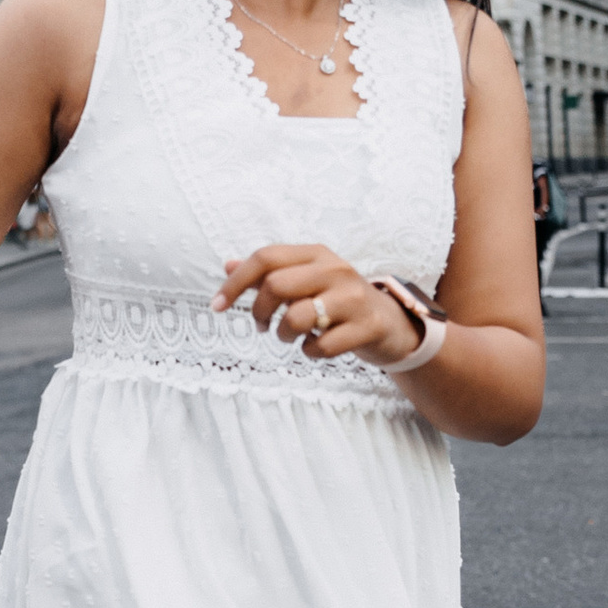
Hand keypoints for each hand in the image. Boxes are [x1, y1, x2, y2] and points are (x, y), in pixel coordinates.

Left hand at [213, 245, 422, 367]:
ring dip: (283, 334)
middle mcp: (335, 269)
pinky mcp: (367, 326)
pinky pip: (322, 346)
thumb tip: (227, 264)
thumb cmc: (337, 301)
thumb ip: (268, 273)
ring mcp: (353, 298)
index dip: (235, 283)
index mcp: (316, 255)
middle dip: (259, 312)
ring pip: (296, 317)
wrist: (391, 322)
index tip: (216, 306)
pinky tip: (314, 347)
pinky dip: (309, 352)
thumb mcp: (306, 281)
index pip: (265, 258)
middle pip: (276, 285)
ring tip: (288, 337)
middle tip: (263, 325)